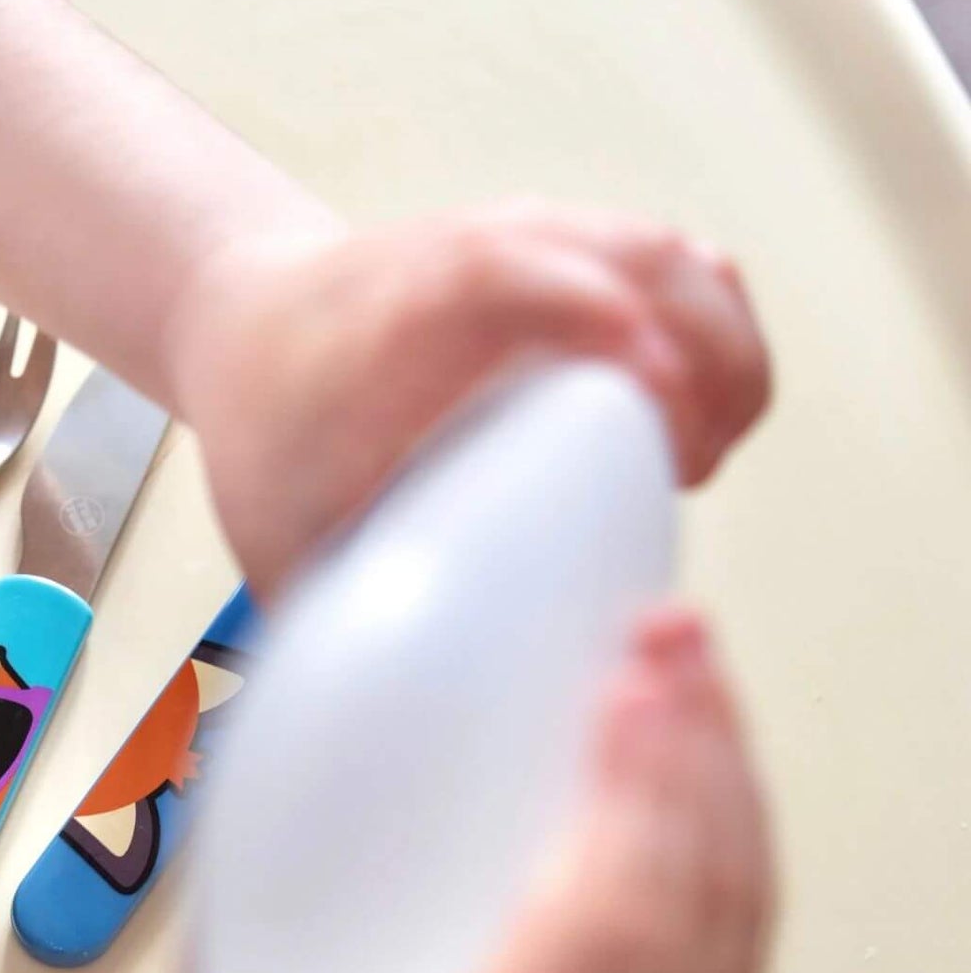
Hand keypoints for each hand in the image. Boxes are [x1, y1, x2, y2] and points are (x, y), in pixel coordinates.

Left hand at [171, 201, 771, 603]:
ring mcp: (531, 236)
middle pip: (626, 256)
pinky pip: (673, 264)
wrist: (252, 322)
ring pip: (668, 256)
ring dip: (721, 348)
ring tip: (703, 451)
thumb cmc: (267, 430)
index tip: (656, 392)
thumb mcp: (275, 532)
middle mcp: (473, 252)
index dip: (586, 312)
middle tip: (693, 468)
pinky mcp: (571, 244)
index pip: (498, 275)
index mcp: (395, 323)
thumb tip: (388, 736)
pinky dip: (713, 329)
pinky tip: (705, 411)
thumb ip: (333, 626)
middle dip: (699, 354)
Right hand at [192, 608, 773, 972]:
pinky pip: (735, 959)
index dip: (641, 795)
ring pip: (738, 927)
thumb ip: (289, 880)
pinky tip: (708, 777)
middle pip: (705, 909)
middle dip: (700, 754)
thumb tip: (332, 717)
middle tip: (670, 642)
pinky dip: (734, 851)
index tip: (628, 688)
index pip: (620, 927)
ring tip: (695, 680)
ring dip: (728, 788)